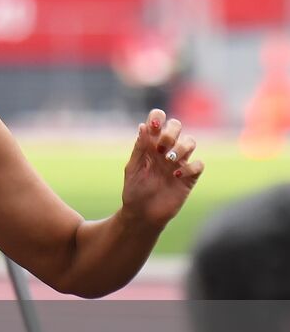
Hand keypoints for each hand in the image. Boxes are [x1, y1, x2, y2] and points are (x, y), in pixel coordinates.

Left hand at [121, 109, 202, 227]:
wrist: (142, 214)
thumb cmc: (134, 190)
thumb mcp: (133, 168)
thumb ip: (140, 148)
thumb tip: (143, 126)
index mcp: (149, 145)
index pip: (157, 122)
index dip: (157, 117)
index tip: (153, 126)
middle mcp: (166, 150)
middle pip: (177, 126)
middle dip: (170, 132)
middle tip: (159, 147)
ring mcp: (179, 162)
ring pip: (190, 142)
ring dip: (180, 147)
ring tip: (167, 159)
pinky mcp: (189, 178)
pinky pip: (198, 164)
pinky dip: (190, 167)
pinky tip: (176, 175)